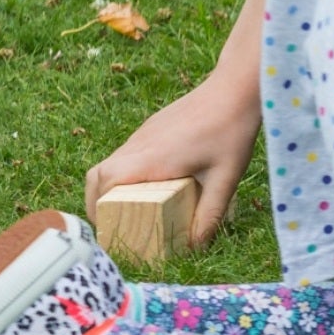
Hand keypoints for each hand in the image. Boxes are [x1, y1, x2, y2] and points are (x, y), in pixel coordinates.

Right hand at [83, 79, 259, 250]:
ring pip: (111, 162)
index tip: (106, 230)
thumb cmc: (231, 131)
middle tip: (112, 224)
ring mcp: (143, 133)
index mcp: (148, 160)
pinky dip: (125, 171)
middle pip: (97, 175)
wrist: (236, 88)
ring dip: (110, 186)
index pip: (103, 185)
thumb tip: (196, 247)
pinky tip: (147, 183)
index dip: (97, 209)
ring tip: (127, 209)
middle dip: (97, 201)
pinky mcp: (152, 126)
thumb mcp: (225, 178)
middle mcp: (138, 145)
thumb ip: (210, 214)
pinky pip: (127, 152)